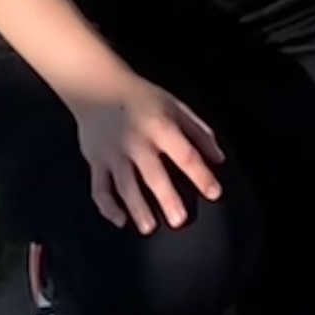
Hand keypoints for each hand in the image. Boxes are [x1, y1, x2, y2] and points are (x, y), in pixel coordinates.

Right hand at [69, 71, 227, 233]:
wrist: (98, 86)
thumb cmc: (143, 98)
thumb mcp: (176, 106)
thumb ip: (199, 132)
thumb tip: (219, 159)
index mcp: (160, 126)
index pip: (185, 154)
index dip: (201, 175)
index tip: (215, 193)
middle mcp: (137, 142)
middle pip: (153, 174)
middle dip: (166, 198)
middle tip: (179, 221)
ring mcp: (113, 154)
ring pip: (125, 185)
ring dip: (137, 208)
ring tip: (149, 228)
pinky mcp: (96, 162)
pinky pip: (99, 188)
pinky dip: (107, 207)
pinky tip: (120, 221)